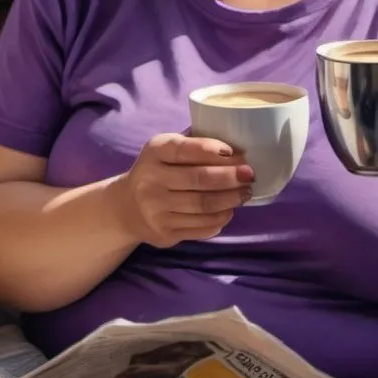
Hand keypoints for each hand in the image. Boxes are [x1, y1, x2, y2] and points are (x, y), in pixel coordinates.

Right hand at [109, 133, 253, 248]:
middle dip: (230, 177)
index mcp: (154, 152)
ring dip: (231, 199)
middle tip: (249, 175)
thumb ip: (194, 145)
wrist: (128, 208)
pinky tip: (229, 210)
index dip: (210, 149)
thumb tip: (238, 147)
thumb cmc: (159, 171)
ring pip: (203, 206)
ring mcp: (156, 210)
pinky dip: (221, 218)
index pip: (183, 149)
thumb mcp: (167, 150)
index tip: (234, 152)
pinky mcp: (164, 233)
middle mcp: (151, 180)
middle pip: (199, 179)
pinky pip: (201, 227)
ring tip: (245, 193)